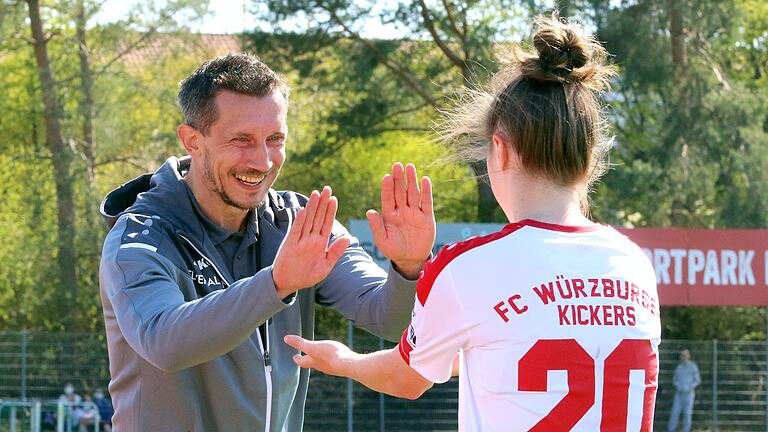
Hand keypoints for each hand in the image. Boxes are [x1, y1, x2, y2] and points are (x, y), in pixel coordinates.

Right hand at [272, 187, 349, 297]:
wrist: (288, 283)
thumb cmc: (307, 275)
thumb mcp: (326, 265)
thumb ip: (336, 252)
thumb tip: (347, 238)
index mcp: (320, 243)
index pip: (327, 223)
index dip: (331, 211)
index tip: (334, 199)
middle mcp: (311, 238)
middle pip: (318, 217)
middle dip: (323, 203)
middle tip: (327, 189)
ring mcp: (300, 240)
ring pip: (308, 220)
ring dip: (312, 207)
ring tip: (316, 193)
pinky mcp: (290, 244)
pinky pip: (296, 230)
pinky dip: (300, 220)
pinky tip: (304, 210)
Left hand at [284, 334, 358, 376]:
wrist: (349, 364)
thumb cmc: (330, 355)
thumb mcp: (312, 347)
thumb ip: (300, 343)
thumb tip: (286, 338)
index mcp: (313, 362)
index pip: (302, 362)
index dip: (297, 359)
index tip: (294, 356)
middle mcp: (321, 367)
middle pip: (312, 364)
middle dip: (308, 360)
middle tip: (305, 357)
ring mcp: (332, 368)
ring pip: (323, 364)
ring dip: (319, 360)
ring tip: (320, 356)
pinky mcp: (341, 367)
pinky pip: (334, 364)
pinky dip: (331, 360)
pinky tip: (336, 358)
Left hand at [367, 162, 434, 278]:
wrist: (410, 260)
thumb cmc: (394, 250)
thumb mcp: (382, 240)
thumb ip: (376, 226)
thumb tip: (369, 212)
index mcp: (389, 215)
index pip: (388, 198)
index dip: (387, 187)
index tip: (386, 176)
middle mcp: (402, 211)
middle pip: (400, 191)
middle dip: (399, 179)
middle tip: (397, 165)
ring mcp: (414, 213)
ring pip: (413, 193)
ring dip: (411, 180)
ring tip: (410, 167)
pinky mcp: (426, 217)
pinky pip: (426, 202)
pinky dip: (426, 191)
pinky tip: (425, 180)